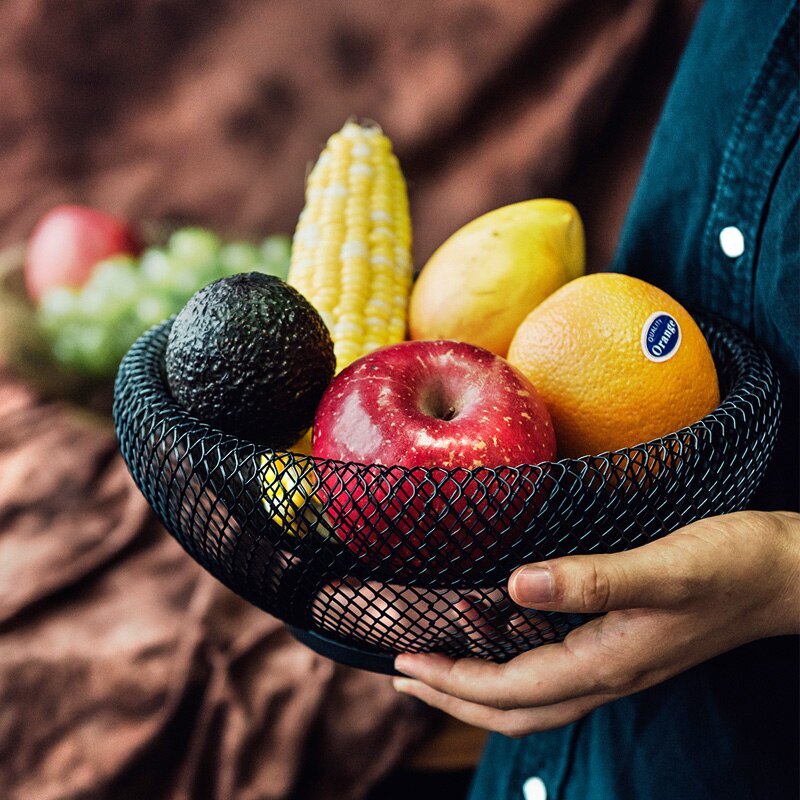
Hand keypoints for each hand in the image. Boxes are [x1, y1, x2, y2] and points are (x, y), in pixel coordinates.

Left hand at [393, 510, 799, 736]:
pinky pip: (553, 662)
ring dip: (478, 680)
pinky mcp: (621, 641)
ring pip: (531, 691)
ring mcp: (614, 661)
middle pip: (512, 708)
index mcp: (606, 663)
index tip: (404, 666)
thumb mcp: (663, 570)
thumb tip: (514, 585)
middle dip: (452, 697)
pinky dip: (513, 652)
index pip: (508, 690)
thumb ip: (591, 581)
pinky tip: (501, 619)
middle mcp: (605, 673)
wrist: (783, 575)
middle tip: (404, 676)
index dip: (451, 682)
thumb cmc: (730, 569)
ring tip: (438, 652)